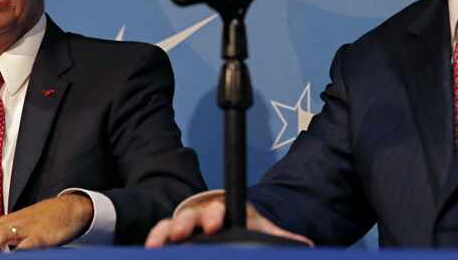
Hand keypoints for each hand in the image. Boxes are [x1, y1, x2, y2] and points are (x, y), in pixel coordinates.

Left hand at [0, 194, 93, 250]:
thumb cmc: (40, 222)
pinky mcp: (41, 236)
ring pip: (0, 237)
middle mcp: (9, 224)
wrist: (67, 209)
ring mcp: (25, 229)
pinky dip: (19, 251)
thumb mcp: (17, 228)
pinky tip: (15, 257)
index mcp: (1, 223)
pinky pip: (28, 244)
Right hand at [145, 194, 311, 247]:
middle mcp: (203, 213)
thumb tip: (307, 244)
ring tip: (157, 244)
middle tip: (180, 233)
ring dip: (165, 232)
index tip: (214, 224)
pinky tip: (150, 248)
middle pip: (191, 215)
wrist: (228, 222)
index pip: (219, 208)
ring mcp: (188, 224)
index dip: (215, 214)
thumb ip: (278, 236)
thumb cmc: (245, 225)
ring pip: (173, 224)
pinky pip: (162, 234)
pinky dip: (156, 239)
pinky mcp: (175, 236)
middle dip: (185, 223)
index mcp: (226, 209)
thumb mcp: (261, 228)